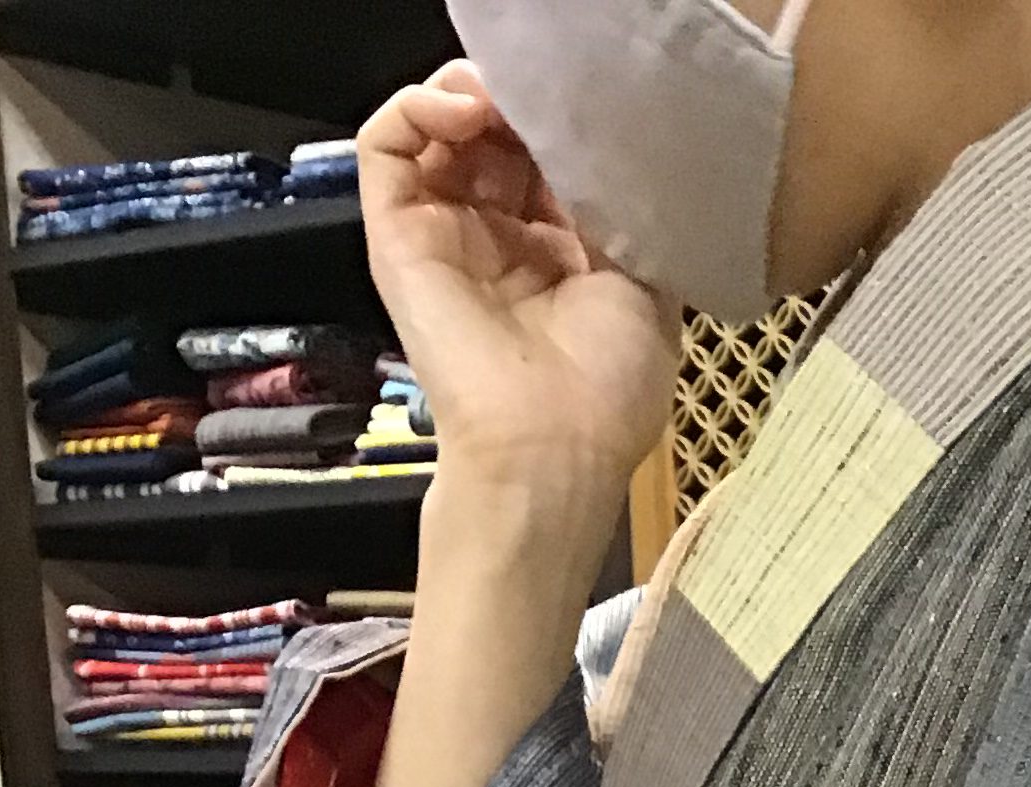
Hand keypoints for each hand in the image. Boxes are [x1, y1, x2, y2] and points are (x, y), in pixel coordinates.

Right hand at [358, 63, 676, 504]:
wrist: (550, 448)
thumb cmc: (608, 387)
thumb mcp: (645, 278)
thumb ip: (618, 202)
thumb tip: (593, 134)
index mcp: (559, 253)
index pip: (548, 156)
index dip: (564, 122)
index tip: (587, 110)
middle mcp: (499, 239)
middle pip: (493, 133)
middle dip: (519, 102)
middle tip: (542, 96)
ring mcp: (444, 234)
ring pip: (439, 129)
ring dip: (469, 93)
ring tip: (497, 100)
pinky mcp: (396, 235)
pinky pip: (385, 146)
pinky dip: (416, 107)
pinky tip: (461, 111)